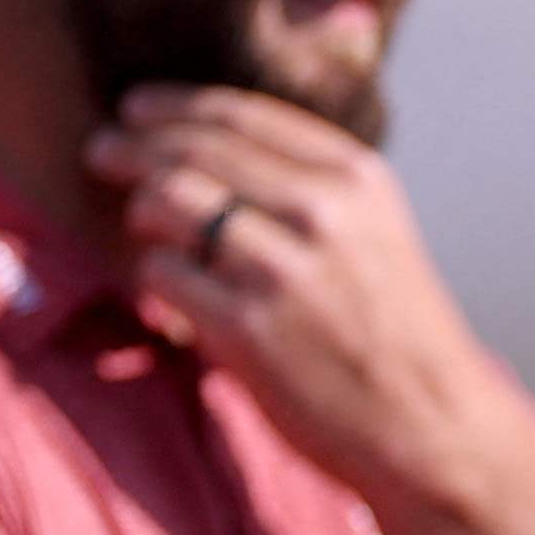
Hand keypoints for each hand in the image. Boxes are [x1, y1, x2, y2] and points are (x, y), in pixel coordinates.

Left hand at [91, 85, 531, 519]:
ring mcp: (280, 268)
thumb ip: (315, 188)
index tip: (137, 108)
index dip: (174, 105)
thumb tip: (215, 151)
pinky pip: (162, 273)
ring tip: (143, 226)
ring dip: (142, 211)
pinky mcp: (245, 328)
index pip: (240, 113)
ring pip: (167, 202)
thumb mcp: (378, 234)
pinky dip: (154, 277)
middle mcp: (321, 210)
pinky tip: (167, 290)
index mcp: (356, 177)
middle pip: (192, 150)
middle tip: (102, 152)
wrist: (433, 428)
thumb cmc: (400, 336)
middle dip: (133, 145)